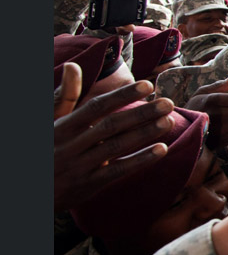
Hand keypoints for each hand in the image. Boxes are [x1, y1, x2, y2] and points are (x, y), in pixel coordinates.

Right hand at [54, 78, 172, 214]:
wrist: (31, 189)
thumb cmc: (47, 148)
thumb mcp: (51, 121)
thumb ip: (66, 95)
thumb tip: (72, 65)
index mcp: (63, 126)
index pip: (96, 107)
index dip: (122, 96)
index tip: (147, 85)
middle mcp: (72, 144)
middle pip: (111, 125)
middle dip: (141, 113)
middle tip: (169, 103)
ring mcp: (80, 165)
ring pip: (117, 147)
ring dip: (145, 134)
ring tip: (169, 121)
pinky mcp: (89, 184)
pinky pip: (118, 171)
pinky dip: (140, 160)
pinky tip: (162, 149)